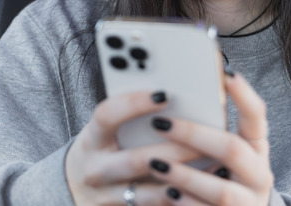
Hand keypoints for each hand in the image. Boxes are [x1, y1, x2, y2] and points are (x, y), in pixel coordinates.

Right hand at [66, 90, 202, 204]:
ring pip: (151, 190)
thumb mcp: (104, 130)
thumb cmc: (100, 149)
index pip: (107, 116)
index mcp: (92, 138)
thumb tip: (170, 94)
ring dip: (184, 179)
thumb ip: (128, 116)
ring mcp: (107, 195)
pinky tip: (204, 187)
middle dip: (175, 150)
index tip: (164, 94)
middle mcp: (95, 169)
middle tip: (206, 137)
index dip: (133, 104)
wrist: (75, 188)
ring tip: (215, 165)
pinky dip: (181, 197)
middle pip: (136, 160)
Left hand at [146, 72, 273, 204]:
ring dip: (185, 175)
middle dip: (193, 134)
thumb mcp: (222, 153)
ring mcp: (249, 202)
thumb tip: (170, 96)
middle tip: (160, 122)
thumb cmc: (220, 175)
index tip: (226, 73)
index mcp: (256, 147)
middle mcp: (259, 173)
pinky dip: (186, 204)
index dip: (244, 94)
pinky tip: (167, 193)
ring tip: (155, 163)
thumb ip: (208, 130)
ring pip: (222, 190)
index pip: (256, 115)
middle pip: (232, 149)